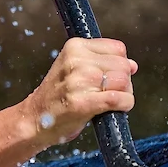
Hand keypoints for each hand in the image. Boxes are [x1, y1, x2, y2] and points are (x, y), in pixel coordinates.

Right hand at [21, 38, 137, 147]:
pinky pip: (120, 99)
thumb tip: (133, 65)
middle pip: (123, 66)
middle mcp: (76, 60)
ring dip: (124, 94)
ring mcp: (79, 81)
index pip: (118, 49)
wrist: (34, 119)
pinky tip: (115, 109)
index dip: (119, 64)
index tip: (108, 76)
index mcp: (74, 47)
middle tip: (107, 92)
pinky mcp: (84, 103)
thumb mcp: (73, 68)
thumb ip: (102, 62)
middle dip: (123, 81)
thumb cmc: (57, 96)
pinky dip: (124, 105)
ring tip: (107, 101)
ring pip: (124, 82)